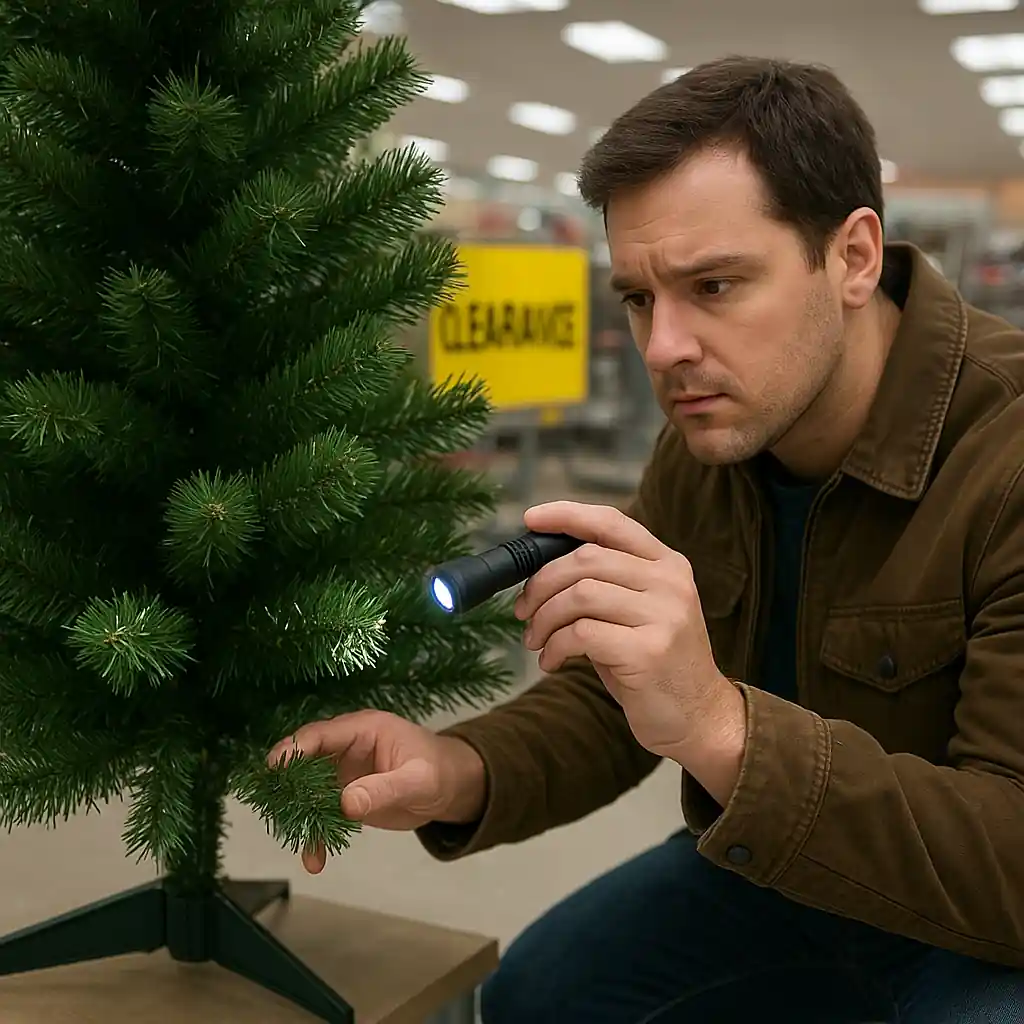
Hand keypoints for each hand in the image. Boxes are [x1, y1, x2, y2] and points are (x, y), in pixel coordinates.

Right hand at [267, 710, 485, 873]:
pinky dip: (317, 835)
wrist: (453, 788)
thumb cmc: (439, 772)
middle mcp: (347, 747)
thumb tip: (346, 804)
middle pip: (306, 762)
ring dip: (301, 817)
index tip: (274, 769)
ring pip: (309, 792)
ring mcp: (344, 773)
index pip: (320, 734)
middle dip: (288, 786)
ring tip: (300, 844)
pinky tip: (315, 859)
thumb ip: (383, 789)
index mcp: (363, 729)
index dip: (294, 749)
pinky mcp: (346, 797)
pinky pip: (323, 814)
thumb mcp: (417, 781)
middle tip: (274, 810)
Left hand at [516, 501, 744, 798]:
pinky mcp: (649, 651)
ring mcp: (664, 615)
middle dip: (541, 583)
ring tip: (537, 640)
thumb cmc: (655, 664)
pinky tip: (552, 661)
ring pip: (579, 594)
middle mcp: (670, 583)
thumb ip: (605, 582)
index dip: (567, 515)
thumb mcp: (639, 612)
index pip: (612, 522)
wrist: (700, 718)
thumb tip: (540, 567)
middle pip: (585, 559)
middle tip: (524, 611)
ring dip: (544, 618)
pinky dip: (555, 646)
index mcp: (668, 564)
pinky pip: (581, 633)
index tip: (531, 521)